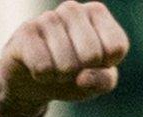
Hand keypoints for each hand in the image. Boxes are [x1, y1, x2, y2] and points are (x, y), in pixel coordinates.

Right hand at [0, 1, 128, 116]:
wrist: (34, 80)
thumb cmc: (74, 75)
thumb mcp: (99, 81)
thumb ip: (104, 80)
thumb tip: (83, 78)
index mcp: (97, 13)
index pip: (116, 47)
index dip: (106, 65)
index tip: (96, 63)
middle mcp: (73, 9)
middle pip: (92, 54)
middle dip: (82, 71)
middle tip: (72, 67)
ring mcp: (48, 17)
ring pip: (66, 64)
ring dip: (61, 76)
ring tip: (55, 67)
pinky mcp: (26, 31)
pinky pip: (43, 67)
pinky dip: (43, 77)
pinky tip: (38, 67)